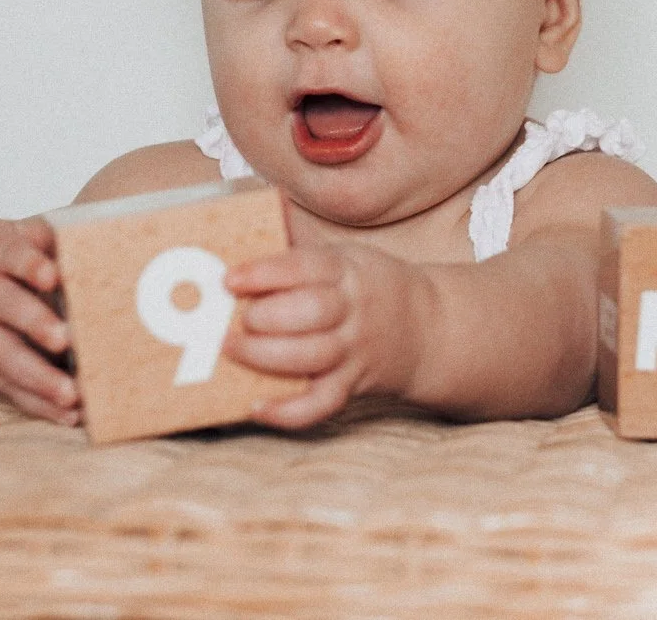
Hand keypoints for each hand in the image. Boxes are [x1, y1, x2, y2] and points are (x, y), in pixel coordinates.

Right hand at [0, 216, 81, 425]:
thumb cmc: (1, 257)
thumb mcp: (15, 237)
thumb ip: (49, 236)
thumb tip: (97, 234)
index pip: (8, 254)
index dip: (28, 264)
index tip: (52, 274)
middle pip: (3, 306)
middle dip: (33, 323)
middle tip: (65, 339)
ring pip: (3, 356)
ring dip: (39, 378)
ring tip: (72, 394)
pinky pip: (8, 388)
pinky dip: (39, 404)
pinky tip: (69, 415)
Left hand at [222, 243, 424, 429]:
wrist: (426, 326)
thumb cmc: (367, 287)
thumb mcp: (346, 257)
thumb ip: (300, 256)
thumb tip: (247, 243)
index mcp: (347, 271)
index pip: (304, 267)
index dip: (264, 274)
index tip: (230, 279)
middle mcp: (352, 310)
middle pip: (309, 312)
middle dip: (265, 316)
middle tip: (236, 318)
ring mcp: (353, 351)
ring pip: (310, 357)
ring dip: (264, 356)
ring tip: (230, 348)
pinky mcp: (351, 385)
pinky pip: (321, 404)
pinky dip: (287, 411)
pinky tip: (256, 406)